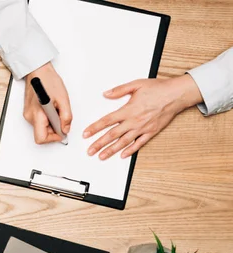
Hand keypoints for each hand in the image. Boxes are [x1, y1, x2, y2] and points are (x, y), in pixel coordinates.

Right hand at [24, 62, 72, 143]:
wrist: (38, 71)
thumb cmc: (48, 81)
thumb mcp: (63, 99)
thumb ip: (66, 117)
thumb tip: (65, 129)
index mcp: (38, 115)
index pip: (41, 138)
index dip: (53, 138)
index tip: (62, 132)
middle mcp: (29, 116)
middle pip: (41, 134)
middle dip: (54, 129)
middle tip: (61, 117)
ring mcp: (27, 114)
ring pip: (41, 128)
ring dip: (51, 123)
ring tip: (56, 109)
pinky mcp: (28, 111)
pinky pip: (39, 121)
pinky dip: (47, 118)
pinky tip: (51, 108)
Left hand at [84, 74, 202, 159]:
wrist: (177, 94)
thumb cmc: (158, 88)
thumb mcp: (136, 84)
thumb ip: (119, 90)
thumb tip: (105, 94)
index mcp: (128, 110)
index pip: (107, 121)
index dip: (95, 128)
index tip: (86, 134)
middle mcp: (134, 121)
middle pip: (112, 135)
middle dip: (99, 144)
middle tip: (89, 151)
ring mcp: (143, 128)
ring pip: (124, 142)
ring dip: (111, 150)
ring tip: (101, 156)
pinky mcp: (151, 132)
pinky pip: (139, 143)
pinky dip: (130, 150)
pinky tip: (123, 155)